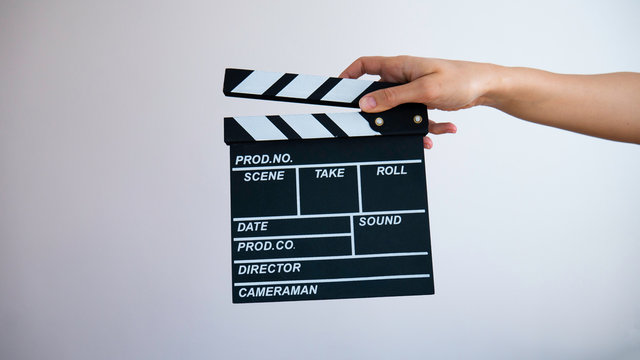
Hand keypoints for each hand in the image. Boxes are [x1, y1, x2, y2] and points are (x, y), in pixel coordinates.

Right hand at [340, 56, 496, 147]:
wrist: (487, 87)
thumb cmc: (462, 79)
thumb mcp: (424, 90)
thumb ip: (394, 97)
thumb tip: (367, 104)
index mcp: (400, 66)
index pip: (365, 65)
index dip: (348, 76)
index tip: (338, 92)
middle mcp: (404, 77)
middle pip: (379, 96)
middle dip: (384, 116)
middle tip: (385, 127)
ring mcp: (413, 91)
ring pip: (399, 113)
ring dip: (413, 126)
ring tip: (428, 134)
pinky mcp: (424, 102)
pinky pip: (417, 119)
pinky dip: (429, 128)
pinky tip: (445, 128)